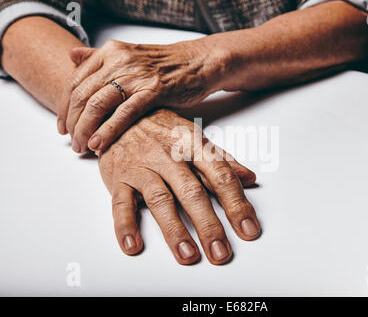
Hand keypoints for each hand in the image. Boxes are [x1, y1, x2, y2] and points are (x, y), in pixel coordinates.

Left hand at [58, 38, 229, 153]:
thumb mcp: (128, 55)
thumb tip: (71, 57)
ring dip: (85, 129)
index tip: (63, 125)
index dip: (64, 106)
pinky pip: (124, 113)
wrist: (199, 63)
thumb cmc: (165, 64)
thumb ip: (98, 56)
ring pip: (97, 104)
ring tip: (81, 147)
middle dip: (72, 122)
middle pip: (82, 95)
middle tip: (71, 142)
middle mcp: (119, 61)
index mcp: (110, 52)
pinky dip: (108, 130)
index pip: (75, 81)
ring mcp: (136, 76)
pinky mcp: (153, 91)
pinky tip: (99, 144)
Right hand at [99, 109, 259, 264]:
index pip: (220, 176)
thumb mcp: (194, 137)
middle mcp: (169, 156)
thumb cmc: (161, 129)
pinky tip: (133, 245)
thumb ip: (221, 160)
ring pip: (160, 200)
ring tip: (188, 254)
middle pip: (192, 192)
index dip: (237, 203)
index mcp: (193, 145)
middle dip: (208, 225)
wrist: (117, 115)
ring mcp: (143, 167)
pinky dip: (125, 225)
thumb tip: (249, 178)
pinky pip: (120, 203)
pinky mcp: (119, 178)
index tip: (249, 229)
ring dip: (174, 230)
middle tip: (220, 253)